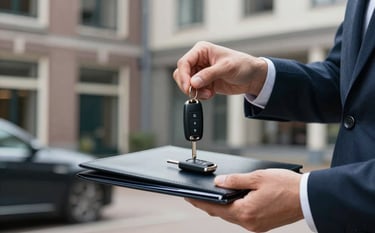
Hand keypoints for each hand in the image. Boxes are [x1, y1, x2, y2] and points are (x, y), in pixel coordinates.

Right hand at [173, 41, 267, 99]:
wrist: (252, 77)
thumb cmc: (243, 65)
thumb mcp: (226, 68)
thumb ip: (209, 74)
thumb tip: (194, 82)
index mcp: (202, 50)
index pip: (184, 62)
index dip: (184, 76)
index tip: (189, 87)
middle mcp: (199, 60)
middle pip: (182, 74)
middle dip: (189, 86)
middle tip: (198, 93)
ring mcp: (200, 72)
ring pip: (187, 84)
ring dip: (195, 91)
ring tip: (209, 93)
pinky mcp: (204, 82)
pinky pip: (194, 90)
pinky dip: (200, 95)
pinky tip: (211, 93)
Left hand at [186, 169, 303, 231]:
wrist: (309, 198)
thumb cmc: (286, 186)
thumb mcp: (257, 178)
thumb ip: (235, 181)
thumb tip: (218, 182)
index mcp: (245, 212)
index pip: (214, 207)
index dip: (199, 201)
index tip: (188, 196)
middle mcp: (249, 223)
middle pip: (221, 213)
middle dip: (208, 204)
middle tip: (196, 195)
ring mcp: (256, 226)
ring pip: (231, 216)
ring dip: (221, 207)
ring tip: (211, 196)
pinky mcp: (262, 225)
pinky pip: (242, 217)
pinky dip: (233, 209)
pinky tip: (231, 200)